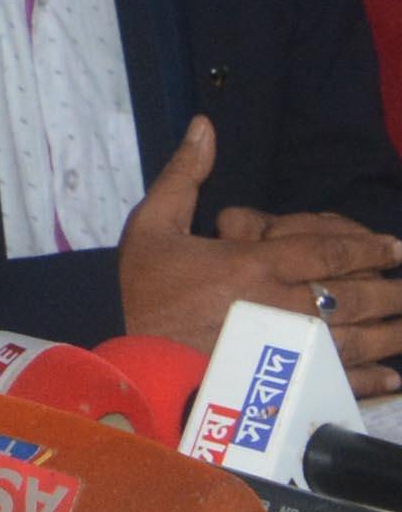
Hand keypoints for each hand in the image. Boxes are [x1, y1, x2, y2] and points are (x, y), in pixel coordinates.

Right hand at [120, 116, 401, 391]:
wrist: (136, 365)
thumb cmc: (146, 294)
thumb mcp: (151, 226)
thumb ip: (183, 176)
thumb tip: (204, 126)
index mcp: (252, 264)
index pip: (326, 251)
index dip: (366, 248)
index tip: (394, 246)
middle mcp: (281, 305)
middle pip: (352, 295)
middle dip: (390, 289)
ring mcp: (288, 349)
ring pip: (357, 337)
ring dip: (393, 330)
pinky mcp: (285, 384)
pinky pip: (341, 381)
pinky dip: (372, 379)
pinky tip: (392, 375)